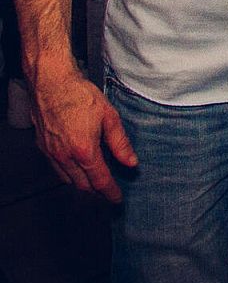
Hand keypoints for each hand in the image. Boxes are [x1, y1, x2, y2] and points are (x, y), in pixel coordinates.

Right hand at [28, 61, 136, 201]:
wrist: (51, 84)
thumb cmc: (80, 95)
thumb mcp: (109, 117)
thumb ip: (120, 143)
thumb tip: (130, 161)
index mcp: (84, 150)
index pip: (99, 180)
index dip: (110, 192)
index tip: (117, 199)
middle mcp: (64, 156)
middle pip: (82, 185)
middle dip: (96, 192)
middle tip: (109, 193)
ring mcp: (51, 153)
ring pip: (67, 179)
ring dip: (82, 184)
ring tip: (96, 182)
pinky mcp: (43, 148)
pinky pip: (57, 169)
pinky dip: (69, 174)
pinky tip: (78, 168)